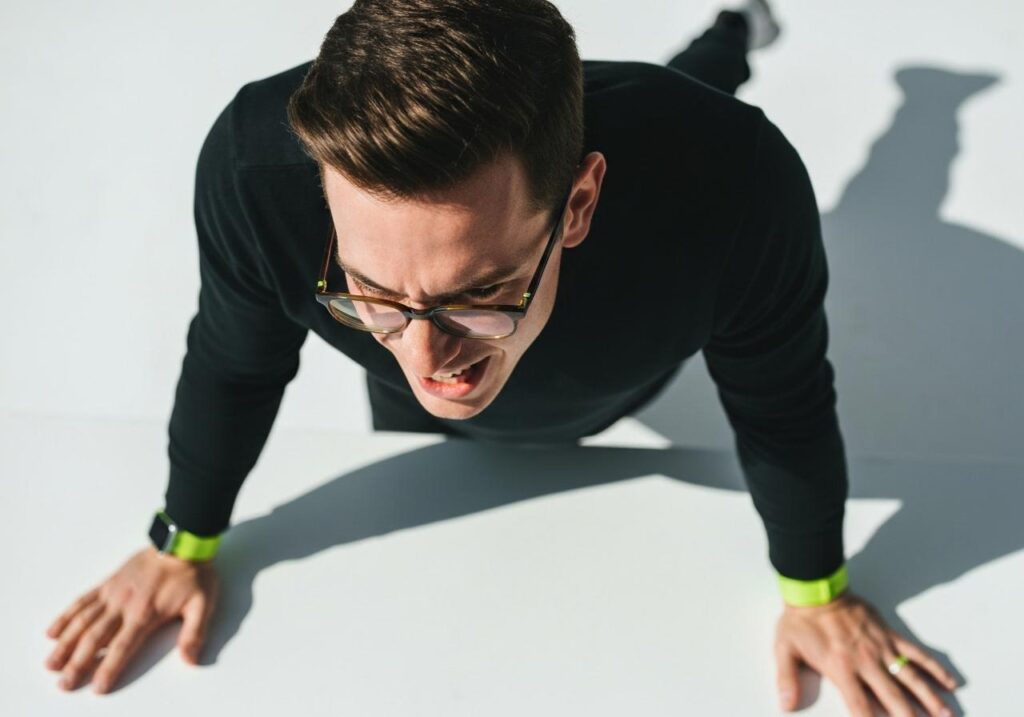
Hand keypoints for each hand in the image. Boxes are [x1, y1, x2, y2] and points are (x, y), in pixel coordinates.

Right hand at [43, 545, 218, 693]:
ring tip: (51, 664)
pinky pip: (82, 601)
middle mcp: (124, 605)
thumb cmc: (193, 574)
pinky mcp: (109, 583)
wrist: (181, 541)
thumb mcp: (202, 604)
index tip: (97, 686)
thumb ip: (194, 633)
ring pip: (83, 621)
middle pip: (95, 638)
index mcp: (146, 614)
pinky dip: (66, 616)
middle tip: (64, 683)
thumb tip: (190, 659)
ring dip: (65, 644)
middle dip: (78, 663)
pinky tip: (53, 631)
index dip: (109, 668)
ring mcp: (113, 593)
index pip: (123, 647)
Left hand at [774, 589, 957, 716]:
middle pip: (893, 698)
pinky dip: (935, 668)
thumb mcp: (785, 650)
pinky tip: (949, 683)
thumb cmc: (800, 621)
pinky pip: (916, 653)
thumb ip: (786, 678)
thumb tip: (785, 704)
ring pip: (911, 678)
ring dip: (931, 699)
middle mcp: (866, 662)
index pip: (861, 706)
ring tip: (947, 716)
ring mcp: (881, 648)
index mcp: (841, 669)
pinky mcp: (889, 634)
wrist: (816, 590)